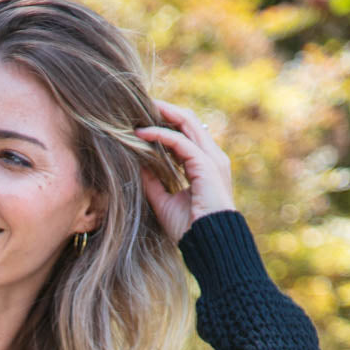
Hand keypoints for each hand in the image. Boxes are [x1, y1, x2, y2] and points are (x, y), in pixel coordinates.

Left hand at [134, 99, 235, 242]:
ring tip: (139, 110)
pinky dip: (159, 135)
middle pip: (188, 121)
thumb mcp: (164, 202)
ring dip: (162, 115)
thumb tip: (137, 166)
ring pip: (186, 123)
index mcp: (205, 164)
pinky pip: (180, 141)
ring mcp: (211, 158)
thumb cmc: (189, 230)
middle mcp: (211, 157)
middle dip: (165, 110)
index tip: (143, 120)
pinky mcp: (205, 165)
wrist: (209, 245)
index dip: (166, 123)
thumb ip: (153, 183)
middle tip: (140, 104)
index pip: (186, 133)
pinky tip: (141, 134)